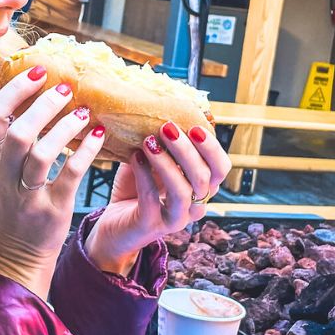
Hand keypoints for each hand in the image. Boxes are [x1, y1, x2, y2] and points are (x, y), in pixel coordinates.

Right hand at [0, 66, 106, 298]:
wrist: (15, 253)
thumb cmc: (10, 201)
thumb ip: (6, 136)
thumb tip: (31, 89)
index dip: (15, 90)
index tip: (39, 73)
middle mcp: (0, 178)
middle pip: (18, 132)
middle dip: (43, 105)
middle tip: (64, 89)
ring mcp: (24, 197)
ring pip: (43, 153)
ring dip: (66, 127)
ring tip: (82, 112)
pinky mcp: (50, 211)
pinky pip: (70, 175)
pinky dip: (86, 152)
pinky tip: (97, 137)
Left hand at [86, 122, 232, 275]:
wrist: (113, 225)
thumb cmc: (136, 189)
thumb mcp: (153, 161)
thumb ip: (163, 142)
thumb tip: (165, 109)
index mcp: (201, 188)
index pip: (221, 168)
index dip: (212, 147)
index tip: (194, 126)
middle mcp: (194, 206)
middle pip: (204, 177)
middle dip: (186, 149)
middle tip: (167, 127)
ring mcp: (175, 219)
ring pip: (183, 190)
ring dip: (166, 162)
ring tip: (148, 141)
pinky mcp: (152, 226)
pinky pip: (152, 199)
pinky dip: (144, 175)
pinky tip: (134, 157)